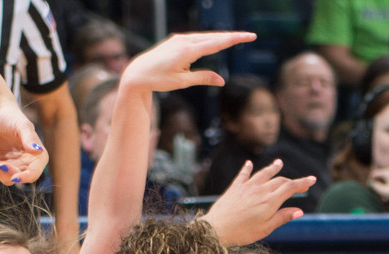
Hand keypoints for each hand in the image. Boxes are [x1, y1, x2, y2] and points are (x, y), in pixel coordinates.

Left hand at [0, 100, 47, 184]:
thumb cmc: (11, 116)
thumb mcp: (22, 126)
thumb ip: (29, 139)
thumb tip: (38, 150)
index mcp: (37, 156)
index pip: (34, 172)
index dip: (26, 177)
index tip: (15, 177)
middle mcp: (27, 163)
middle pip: (21, 178)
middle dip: (10, 173)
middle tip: (0, 164)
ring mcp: (13, 164)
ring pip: (8, 179)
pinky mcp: (1, 163)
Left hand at [120, 31, 256, 94]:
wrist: (138, 72)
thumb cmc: (159, 80)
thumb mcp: (182, 82)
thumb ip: (203, 79)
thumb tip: (222, 81)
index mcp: (187, 51)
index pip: (216, 43)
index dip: (234, 40)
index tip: (249, 36)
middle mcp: (184, 41)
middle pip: (214, 37)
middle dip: (233, 37)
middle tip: (250, 36)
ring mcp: (180, 39)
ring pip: (206, 37)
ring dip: (222, 38)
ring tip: (239, 38)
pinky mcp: (177, 41)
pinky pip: (198, 39)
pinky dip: (210, 40)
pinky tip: (218, 41)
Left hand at [204, 160, 316, 245]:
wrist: (217, 229)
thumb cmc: (242, 232)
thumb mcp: (266, 228)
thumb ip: (282, 217)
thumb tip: (299, 211)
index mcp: (270, 201)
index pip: (290, 187)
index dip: (302, 183)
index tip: (312, 180)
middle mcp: (260, 190)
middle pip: (279, 180)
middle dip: (292, 180)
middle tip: (300, 182)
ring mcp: (247, 187)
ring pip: (263, 174)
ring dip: (273, 168)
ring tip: (279, 163)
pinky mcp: (235, 188)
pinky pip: (243, 175)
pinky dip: (247, 168)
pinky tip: (249, 164)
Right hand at [367, 168, 388, 213]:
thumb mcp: (384, 191)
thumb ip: (375, 187)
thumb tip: (370, 183)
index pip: (375, 173)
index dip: (370, 179)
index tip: (367, 186)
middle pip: (380, 176)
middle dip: (376, 185)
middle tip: (373, 191)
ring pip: (385, 181)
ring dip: (382, 189)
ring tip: (385, 199)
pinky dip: (387, 190)